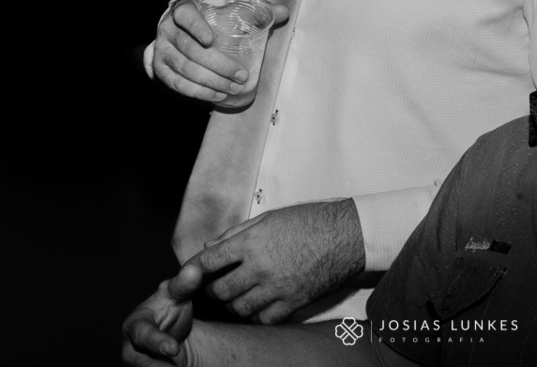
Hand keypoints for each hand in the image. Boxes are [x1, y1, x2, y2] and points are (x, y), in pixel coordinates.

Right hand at [122, 264, 202, 365]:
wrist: (172, 333)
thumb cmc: (169, 311)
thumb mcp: (175, 297)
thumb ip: (183, 285)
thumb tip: (194, 270)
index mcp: (134, 326)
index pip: (142, 335)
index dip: (156, 342)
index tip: (174, 349)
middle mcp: (132, 350)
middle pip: (142, 364)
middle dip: (158, 366)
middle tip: (178, 360)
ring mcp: (140, 366)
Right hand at [146, 0, 288, 104]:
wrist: (179, 35)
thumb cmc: (207, 23)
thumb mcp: (226, 13)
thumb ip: (255, 11)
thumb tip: (283, 11)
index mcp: (183, 11)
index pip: (186, 16)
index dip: (196, 27)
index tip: (210, 40)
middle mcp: (168, 29)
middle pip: (190, 49)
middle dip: (217, 66)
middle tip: (241, 75)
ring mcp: (162, 51)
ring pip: (185, 69)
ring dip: (211, 82)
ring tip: (233, 88)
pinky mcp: (161, 69)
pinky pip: (177, 84)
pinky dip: (197, 92)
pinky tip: (216, 95)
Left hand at [186, 200, 364, 323]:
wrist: (345, 236)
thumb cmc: (306, 221)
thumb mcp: (266, 219)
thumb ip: (235, 234)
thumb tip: (210, 246)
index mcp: (250, 242)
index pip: (209, 260)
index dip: (194, 268)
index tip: (191, 272)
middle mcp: (259, 267)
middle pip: (221, 290)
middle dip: (211, 291)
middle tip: (212, 288)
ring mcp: (277, 287)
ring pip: (240, 309)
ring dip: (232, 306)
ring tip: (233, 299)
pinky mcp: (294, 302)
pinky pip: (266, 319)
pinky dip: (256, 316)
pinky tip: (256, 307)